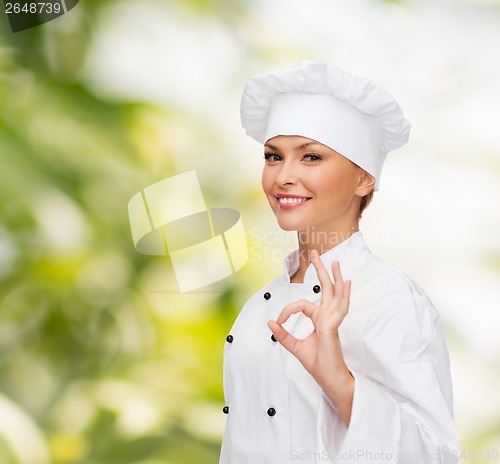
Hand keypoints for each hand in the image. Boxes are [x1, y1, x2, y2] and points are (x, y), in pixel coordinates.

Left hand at [267, 249, 353, 424]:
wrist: (331, 380)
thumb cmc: (319, 364)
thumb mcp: (295, 347)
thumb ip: (283, 335)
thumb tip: (269, 322)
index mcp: (320, 320)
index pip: (303, 305)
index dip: (287, 310)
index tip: (277, 321)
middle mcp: (327, 317)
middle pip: (326, 289)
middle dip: (321, 271)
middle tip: (316, 253)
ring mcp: (332, 322)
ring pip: (334, 294)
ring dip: (334, 277)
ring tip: (334, 262)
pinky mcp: (332, 328)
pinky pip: (336, 310)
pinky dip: (343, 295)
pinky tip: (346, 283)